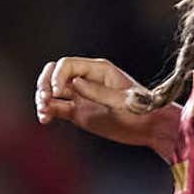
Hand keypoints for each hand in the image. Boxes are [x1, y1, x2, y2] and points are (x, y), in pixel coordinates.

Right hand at [35, 57, 169, 149]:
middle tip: (45, 99)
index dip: (57, 76)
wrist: (151, 129)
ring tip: (44, 111)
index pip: (67, 65)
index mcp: (99, 70)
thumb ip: (99, 92)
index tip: (59, 93)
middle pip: (54, 73)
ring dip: (42, 98)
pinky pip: (56, 107)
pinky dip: (47, 111)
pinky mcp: (78, 112)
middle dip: (45, 84)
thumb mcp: (124, 101)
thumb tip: (74, 83)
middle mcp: (87, 80)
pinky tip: (45, 119)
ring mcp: (81, 96)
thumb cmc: (143, 111)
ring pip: (52, 90)